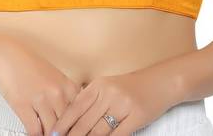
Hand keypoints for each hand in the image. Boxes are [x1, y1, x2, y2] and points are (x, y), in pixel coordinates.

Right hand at [0, 34, 82, 135]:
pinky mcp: (24, 106)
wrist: (9, 56)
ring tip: (46, 135)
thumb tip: (73, 117)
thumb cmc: (31, 67)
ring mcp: (41, 99)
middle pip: (66, 124)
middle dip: (63, 133)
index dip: (76, 127)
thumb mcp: (55, 78)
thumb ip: (66, 96)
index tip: (72, 132)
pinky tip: (34, 135)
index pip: (79, 114)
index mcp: (68, 86)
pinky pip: (34, 130)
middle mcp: (57, 93)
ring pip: (51, 130)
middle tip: (59, 135)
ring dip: (48, 135)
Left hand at [49, 68, 178, 134]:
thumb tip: (69, 121)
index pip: (75, 107)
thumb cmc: (130, 87)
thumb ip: (90, 99)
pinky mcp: (135, 117)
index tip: (53, 135)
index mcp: (98, 85)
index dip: (63, 124)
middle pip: (84, 123)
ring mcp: (122, 105)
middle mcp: (108, 93)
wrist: (159, 82)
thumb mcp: (107, 86)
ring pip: (98, 132)